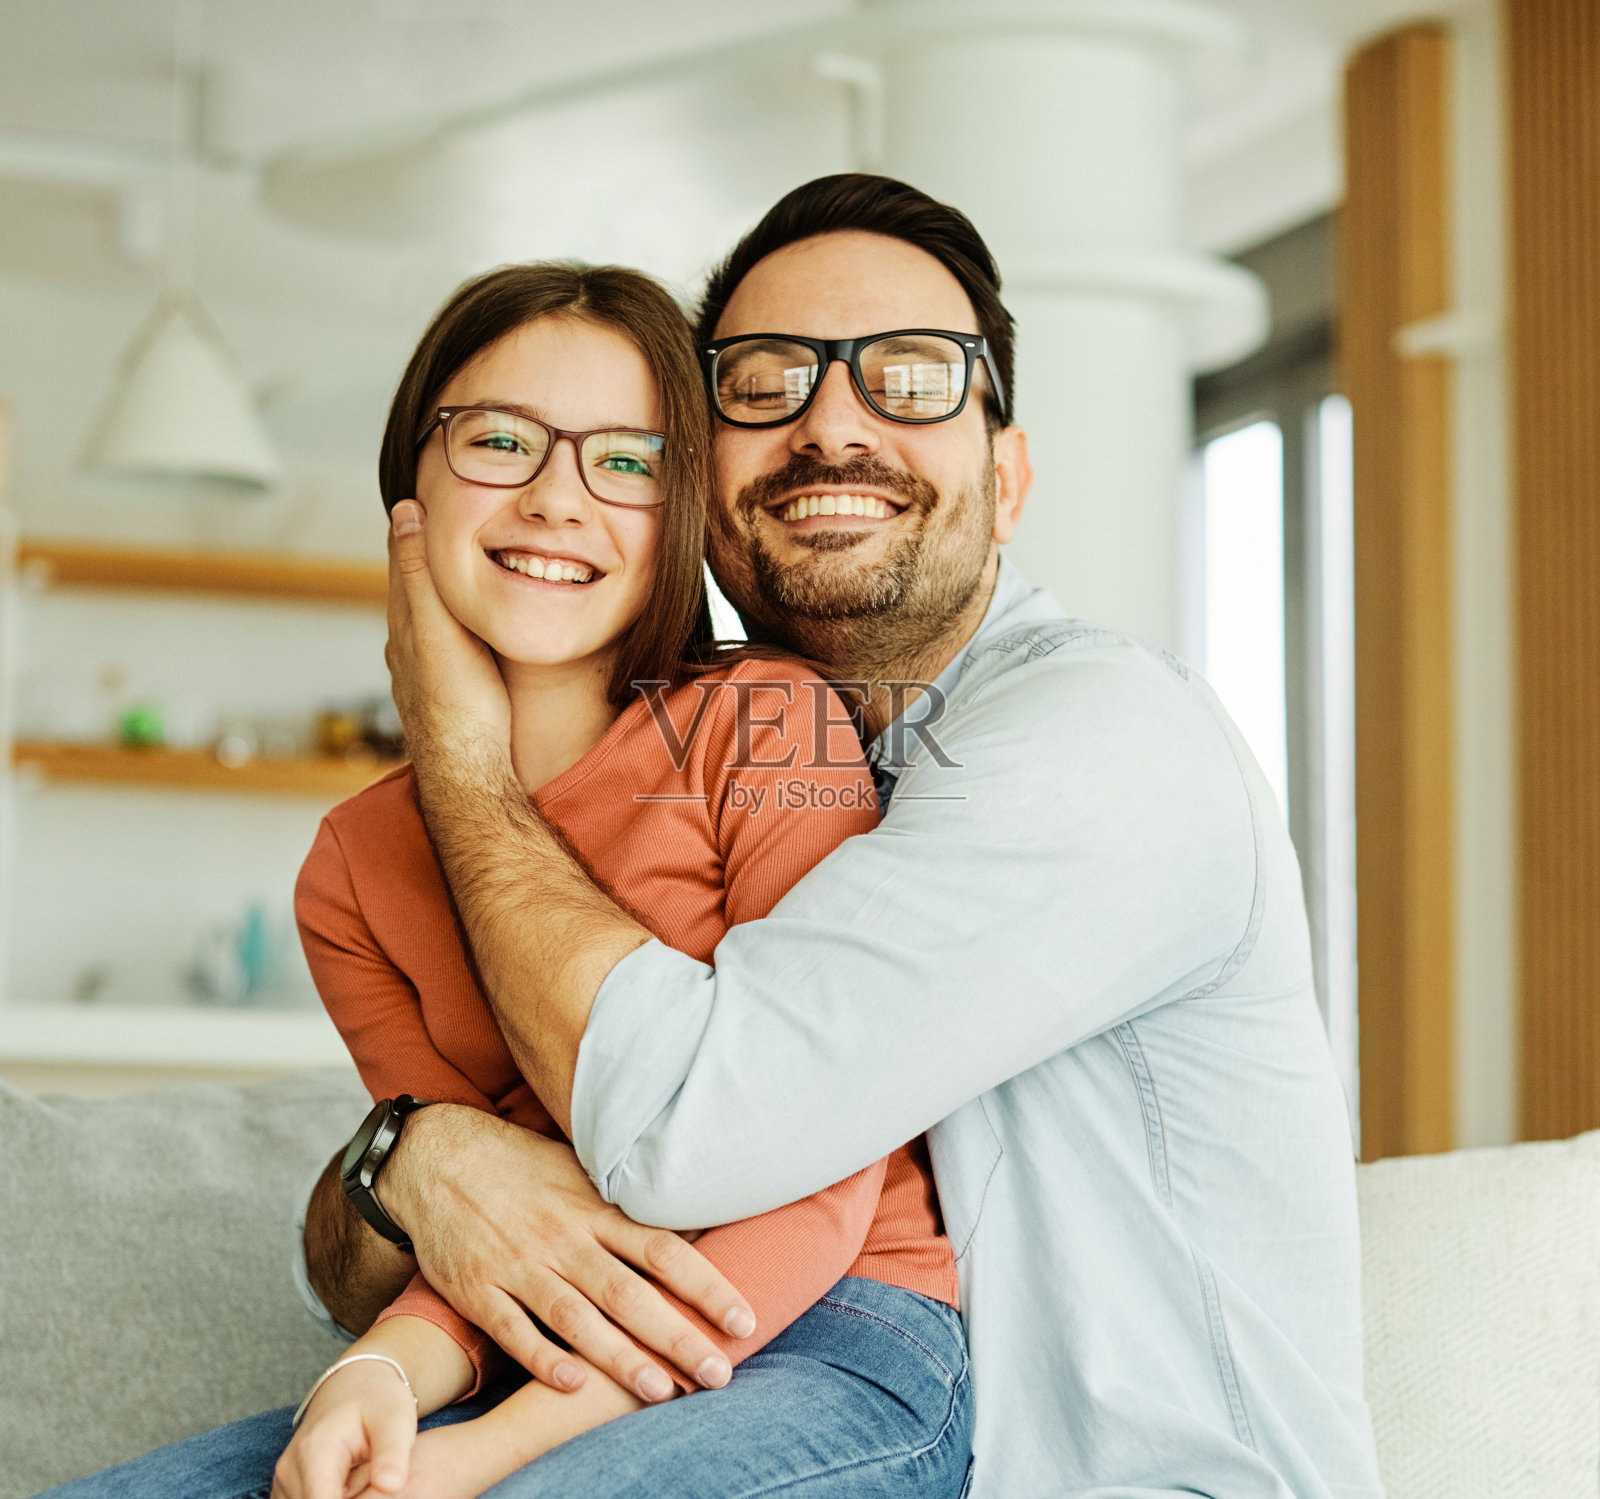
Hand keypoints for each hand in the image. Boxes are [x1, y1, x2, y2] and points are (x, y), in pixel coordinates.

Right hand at [271, 1359, 416, 1498]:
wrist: (354, 1387)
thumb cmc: (378, 1402)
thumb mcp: (395, 1420)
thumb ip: (392, 1455)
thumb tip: (391, 1487)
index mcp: (313, 1453)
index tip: (373, 1489)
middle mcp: (289, 1471)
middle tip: (370, 1471)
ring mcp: (282, 1482)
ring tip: (360, 1473)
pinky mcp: (285, 1490)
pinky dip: (333, 1497)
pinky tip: (348, 1481)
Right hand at [383, 1105, 755, 1403]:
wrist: (437, 1157)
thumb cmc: (520, 1165)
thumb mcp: (579, 1170)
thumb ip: (625, 1202)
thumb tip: (690, 1216)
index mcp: (594, 1210)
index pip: (665, 1250)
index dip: (706, 1287)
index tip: (742, 1320)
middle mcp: (563, 1239)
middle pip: (630, 1294)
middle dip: (677, 1337)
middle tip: (719, 1373)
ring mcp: (519, 1266)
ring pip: (577, 1319)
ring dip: (620, 1358)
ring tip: (660, 1390)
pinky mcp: (478, 1289)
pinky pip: (513, 1330)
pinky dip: (542, 1358)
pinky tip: (573, 1383)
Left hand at [385, 499, 511, 774]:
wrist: (469, 774)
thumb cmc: (460, 705)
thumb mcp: (439, 627)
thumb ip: (421, 572)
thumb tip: (405, 511)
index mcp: (405, 622)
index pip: (404, 558)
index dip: (415, 524)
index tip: (428, 491)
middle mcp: (408, 645)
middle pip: (415, 586)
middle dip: (428, 554)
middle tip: (449, 520)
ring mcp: (425, 670)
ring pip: (430, 617)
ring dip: (443, 591)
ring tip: (464, 567)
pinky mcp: (445, 691)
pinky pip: (446, 642)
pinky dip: (454, 621)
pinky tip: (469, 629)